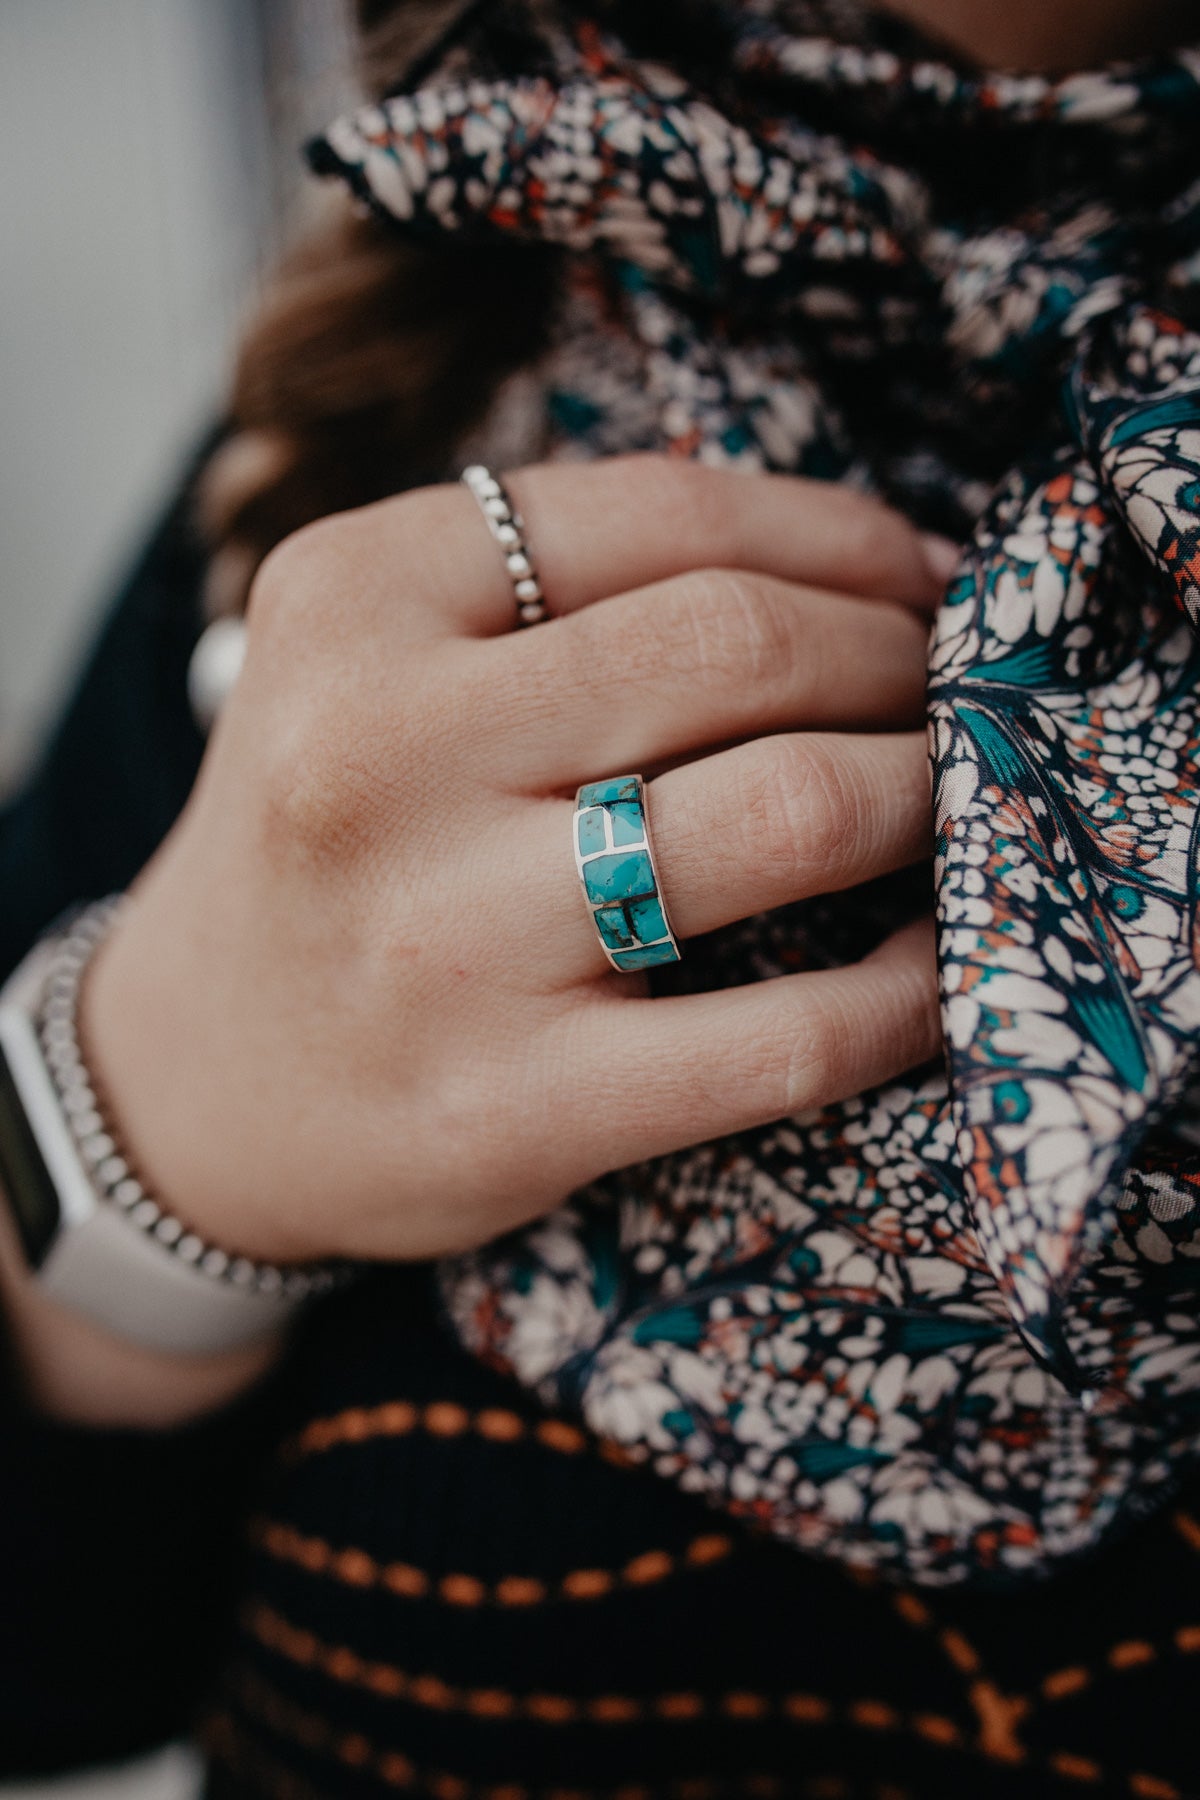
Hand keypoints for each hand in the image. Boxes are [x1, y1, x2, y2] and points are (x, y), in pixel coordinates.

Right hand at [83, 456, 944, 1268]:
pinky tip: (930, 961)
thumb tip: (846, 562)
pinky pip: (786, 1035)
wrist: (186, 1082)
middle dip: (897, 654)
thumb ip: (552, 584)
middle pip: (740, 647)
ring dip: (925, 792)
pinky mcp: (515, 1105)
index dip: (839, 537)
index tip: (915, 578)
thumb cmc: (326, 848)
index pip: (664, 513)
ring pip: (788, 812)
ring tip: (947, 793)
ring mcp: (445, 938)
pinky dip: (906, 990)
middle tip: (945, 687)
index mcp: (351, 600)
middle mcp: (379, 752)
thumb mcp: (366, 657)